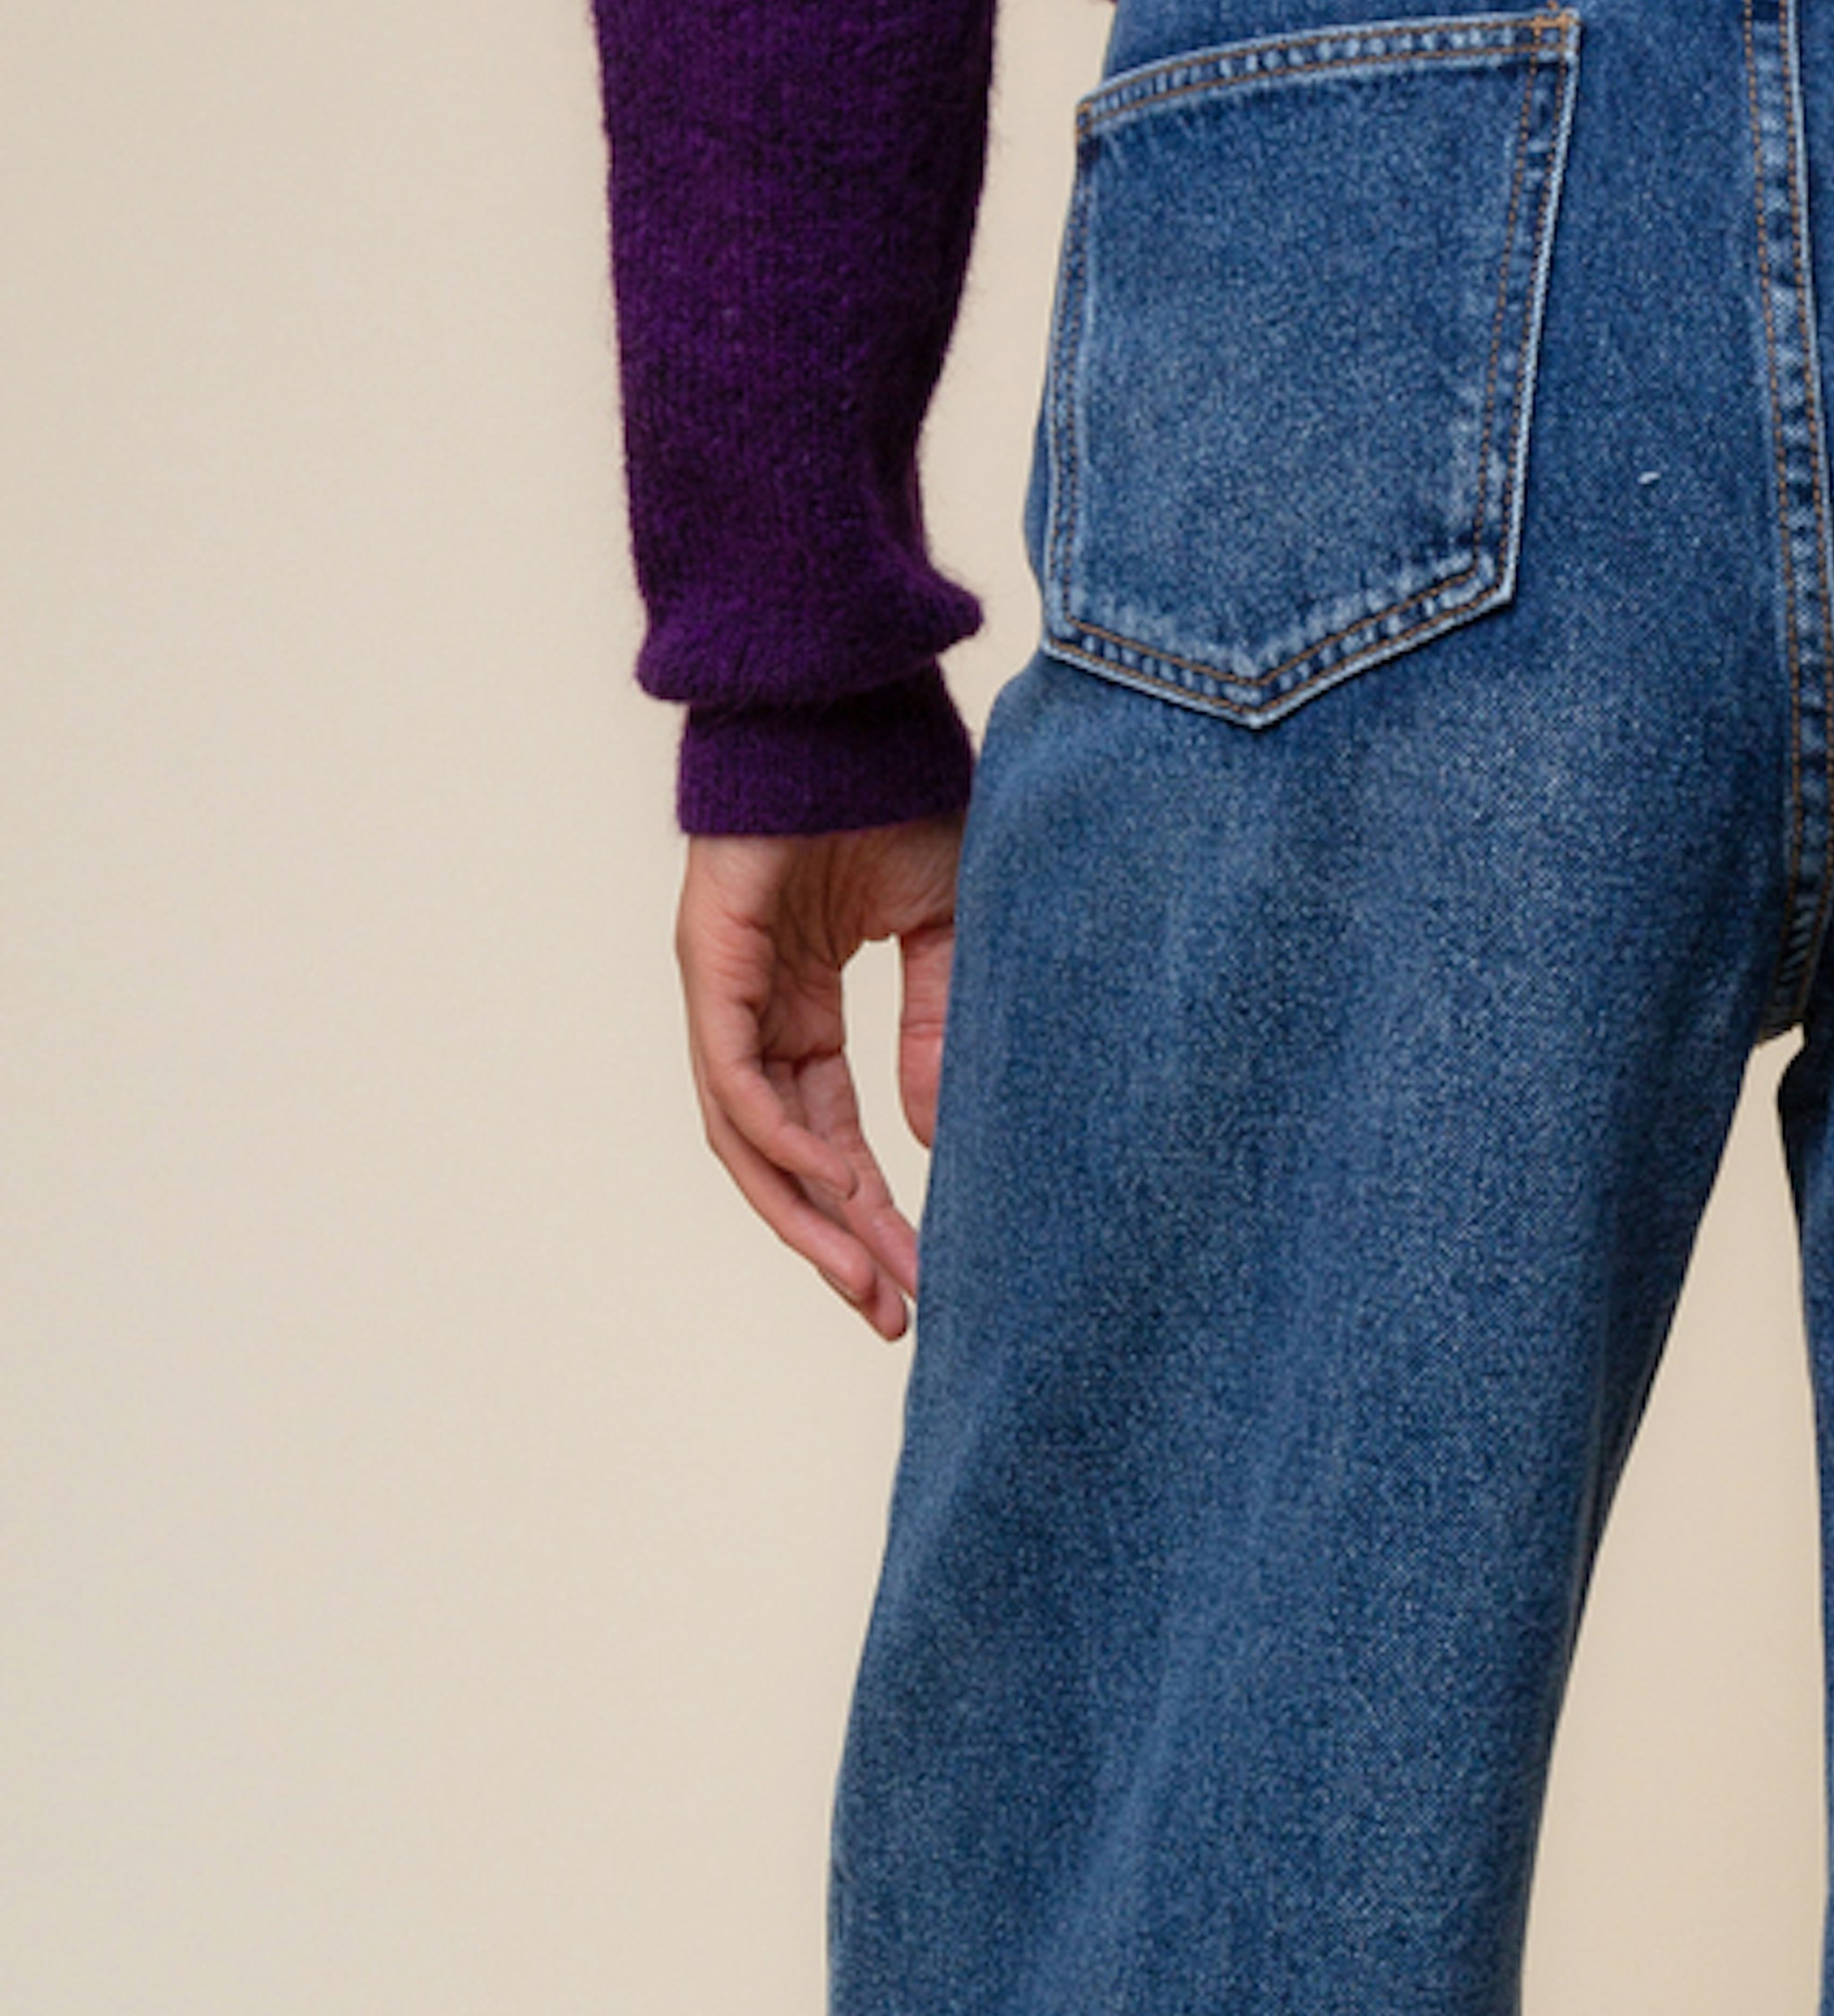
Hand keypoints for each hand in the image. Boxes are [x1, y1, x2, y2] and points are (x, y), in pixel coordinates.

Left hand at [675, 821, 965, 1335]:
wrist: (849, 702)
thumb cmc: (895, 794)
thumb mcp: (943, 933)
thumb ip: (936, 1031)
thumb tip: (936, 1139)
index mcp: (801, 1006)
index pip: (830, 1135)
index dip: (871, 1212)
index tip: (921, 1279)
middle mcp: (753, 1010)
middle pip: (784, 1158)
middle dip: (837, 1242)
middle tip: (891, 1313)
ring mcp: (723, 988)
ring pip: (749, 1138)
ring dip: (804, 1215)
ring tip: (861, 1279)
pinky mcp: (708, 960)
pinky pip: (736, 1077)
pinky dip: (780, 1135)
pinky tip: (833, 1178)